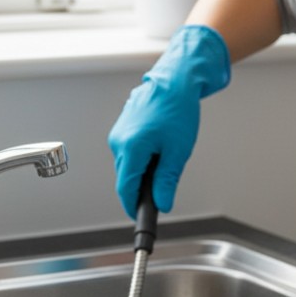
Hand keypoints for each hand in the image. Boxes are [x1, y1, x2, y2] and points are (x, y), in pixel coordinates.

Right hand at [108, 25, 230, 217]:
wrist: (175, 79)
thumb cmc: (178, 108)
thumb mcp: (178, 151)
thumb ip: (166, 181)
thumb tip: (162, 202)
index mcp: (131, 148)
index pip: (126, 189)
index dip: (133, 207)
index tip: (141, 217)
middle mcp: (118, 141)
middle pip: (126, 178)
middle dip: (142, 188)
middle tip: (163, 189)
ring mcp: (118, 133)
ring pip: (127, 165)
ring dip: (143, 171)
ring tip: (165, 158)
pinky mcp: (122, 128)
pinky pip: (128, 152)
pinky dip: (142, 157)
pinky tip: (158, 147)